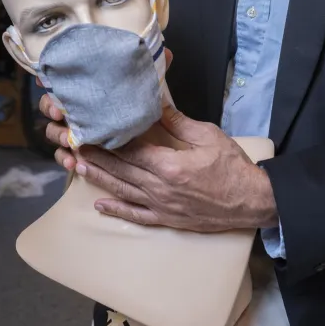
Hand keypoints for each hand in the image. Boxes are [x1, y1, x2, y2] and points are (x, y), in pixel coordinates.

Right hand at [38, 49, 175, 171]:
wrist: (150, 139)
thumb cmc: (137, 104)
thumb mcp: (144, 87)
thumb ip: (150, 71)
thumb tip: (166, 53)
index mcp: (86, 87)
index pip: (61, 78)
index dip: (49, 78)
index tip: (45, 79)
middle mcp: (76, 106)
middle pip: (51, 104)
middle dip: (51, 107)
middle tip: (60, 112)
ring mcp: (74, 129)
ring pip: (54, 131)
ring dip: (58, 135)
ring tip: (70, 140)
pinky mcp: (78, 150)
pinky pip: (64, 155)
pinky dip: (64, 158)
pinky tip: (72, 162)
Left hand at [77, 107, 278, 232]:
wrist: (251, 201)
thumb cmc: (232, 167)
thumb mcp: (209, 136)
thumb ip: (179, 123)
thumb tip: (158, 105)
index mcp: (169, 166)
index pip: (130, 150)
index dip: (107, 140)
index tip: (90, 130)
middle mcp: (160, 188)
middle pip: (120, 170)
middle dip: (96, 156)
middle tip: (73, 145)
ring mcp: (161, 206)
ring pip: (123, 191)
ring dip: (99, 179)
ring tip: (78, 167)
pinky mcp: (167, 219)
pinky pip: (136, 216)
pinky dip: (117, 211)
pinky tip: (100, 206)